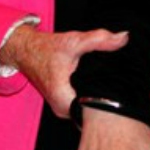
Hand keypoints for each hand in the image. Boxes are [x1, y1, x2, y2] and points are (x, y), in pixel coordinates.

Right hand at [0, 25, 127, 116]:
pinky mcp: (64, 105)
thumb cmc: (47, 49)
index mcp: (64, 99)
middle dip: (108, 98)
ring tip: (112, 84)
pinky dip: (91, 95)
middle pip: (94, 111)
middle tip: (122, 83)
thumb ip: (99, 40)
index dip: (112, 99)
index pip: (96, 109)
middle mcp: (63, 110)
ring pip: (88, 108)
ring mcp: (63, 109)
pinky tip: (99, 85)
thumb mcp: (74, 42)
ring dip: (99, 96)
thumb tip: (123, 38)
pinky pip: (82, 104)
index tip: (123, 88)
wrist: (26, 51)